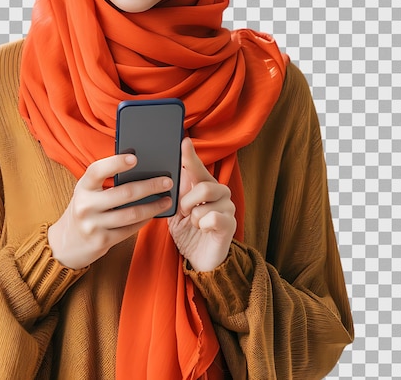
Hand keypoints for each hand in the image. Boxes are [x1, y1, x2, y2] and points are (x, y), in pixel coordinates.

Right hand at [48, 153, 172, 268]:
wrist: (67, 243)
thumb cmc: (85, 209)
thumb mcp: (88, 191)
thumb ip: (105, 180)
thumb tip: (138, 166)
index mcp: (83, 187)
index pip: (97, 170)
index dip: (116, 162)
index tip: (135, 157)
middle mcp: (85, 205)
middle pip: (124, 193)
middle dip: (150, 186)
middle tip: (166, 181)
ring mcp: (93, 225)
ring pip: (131, 214)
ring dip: (153, 206)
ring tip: (167, 200)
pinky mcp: (102, 241)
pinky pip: (129, 229)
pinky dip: (144, 220)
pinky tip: (153, 213)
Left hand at [168, 138, 235, 271]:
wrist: (198, 259)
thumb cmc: (187, 231)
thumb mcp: (176, 210)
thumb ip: (176, 191)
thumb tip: (171, 171)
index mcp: (204, 184)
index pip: (196, 166)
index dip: (190, 155)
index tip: (183, 141)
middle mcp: (219, 192)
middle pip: (203, 185)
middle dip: (186, 202)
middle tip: (183, 213)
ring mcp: (227, 207)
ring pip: (204, 204)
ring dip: (193, 217)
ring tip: (194, 223)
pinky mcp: (230, 224)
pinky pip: (212, 218)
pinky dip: (201, 225)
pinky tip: (203, 230)